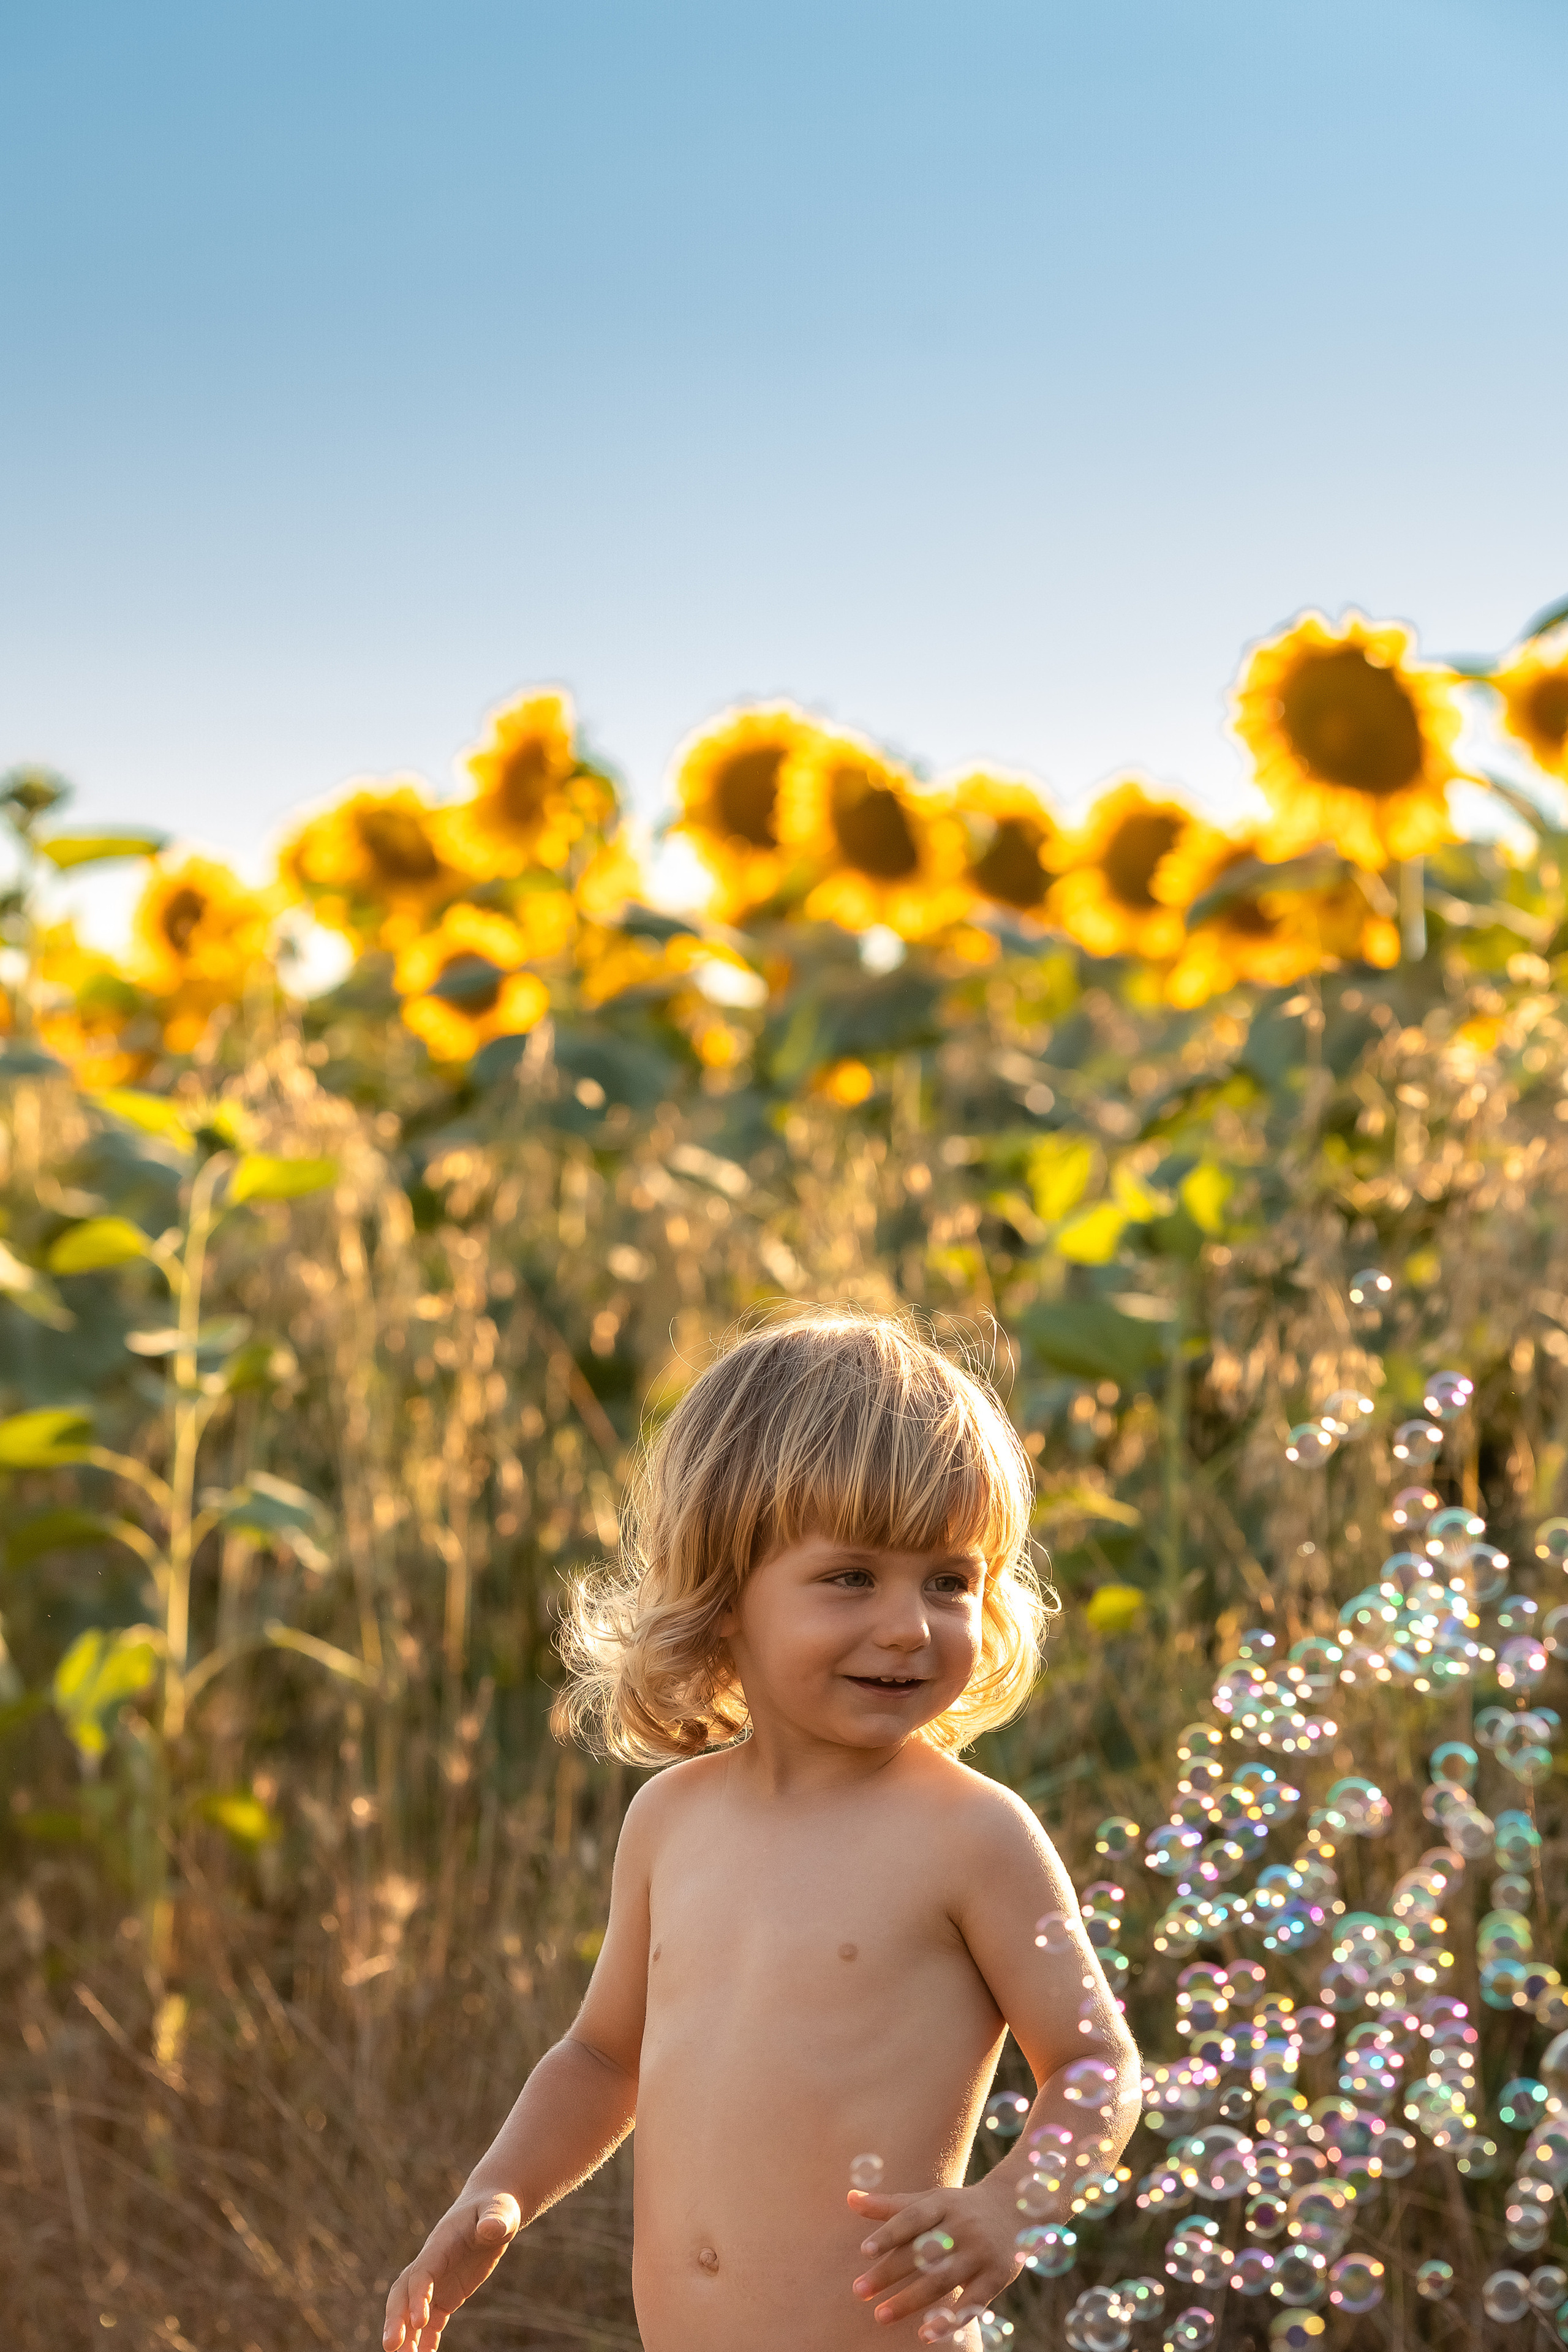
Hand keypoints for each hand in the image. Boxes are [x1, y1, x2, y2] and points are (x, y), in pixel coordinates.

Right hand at [382, 2192, 520, 2350]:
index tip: (419, 2320)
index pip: (422, 2272)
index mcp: (440, 2243)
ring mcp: (436, 2282)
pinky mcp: (446, 2295)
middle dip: (395, 2318)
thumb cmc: (496, 2207)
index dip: (417, 2295)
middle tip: (392, 2347)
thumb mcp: (501, 2211)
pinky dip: (424, 2340)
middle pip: (403, 2292)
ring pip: (410, 2310)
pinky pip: (430, 2322)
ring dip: (404, 2334)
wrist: (492, 2211)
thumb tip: (490, 2229)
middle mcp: (431, 2264)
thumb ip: (495, 2219)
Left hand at [848, 2179, 1020, 2331]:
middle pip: (923, 2252)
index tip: (864, 2250)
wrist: (1013, 2208)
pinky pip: (973, 2303)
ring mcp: (980, 2253)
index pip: (912, 2217)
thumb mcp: (931, 2199)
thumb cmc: (960, 2207)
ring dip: (910, 2300)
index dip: (889, 2233)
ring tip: (880, 2315)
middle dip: (889, 2273)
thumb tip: (849, 2197)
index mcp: (943, 2204)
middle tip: (858, 2291)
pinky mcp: (996, 2277)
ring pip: (942, 2279)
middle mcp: (962, 2226)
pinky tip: (925, 2334)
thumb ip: (891, 2205)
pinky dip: (949, 2320)